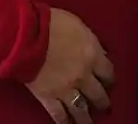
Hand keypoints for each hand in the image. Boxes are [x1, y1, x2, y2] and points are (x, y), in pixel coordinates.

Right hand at [27, 8, 113, 123]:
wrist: (28, 34)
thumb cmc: (51, 23)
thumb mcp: (79, 25)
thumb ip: (92, 41)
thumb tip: (101, 51)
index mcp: (92, 55)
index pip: (108, 72)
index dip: (110, 78)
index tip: (109, 82)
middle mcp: (83, 75)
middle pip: (98, 94)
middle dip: (102, 101)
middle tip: (104, 105)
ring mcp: (66, 88)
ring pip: (81, 109)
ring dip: (86, 118)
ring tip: (88, 122)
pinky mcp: (48, 97)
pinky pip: (59, 114)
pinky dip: (64, 121)